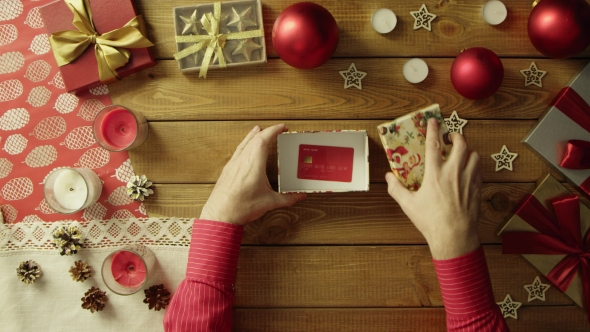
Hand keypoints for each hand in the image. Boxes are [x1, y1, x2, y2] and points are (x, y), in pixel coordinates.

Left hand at [200, 124, 306, 224]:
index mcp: (253, 165)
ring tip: (259, 130)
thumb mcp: (269, 203)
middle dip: (267, 132)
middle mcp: (242, 161)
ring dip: (253, 135)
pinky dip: (244, 144)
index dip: (274, 131)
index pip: (263, 140)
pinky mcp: (227, 169)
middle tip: (277, 130)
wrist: (220, 216)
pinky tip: (245, 146)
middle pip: (254, 139)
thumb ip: (287, 198)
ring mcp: (233, 164)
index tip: (282, 127)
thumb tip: (300, 196)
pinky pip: (237, 151)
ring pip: (244, 143)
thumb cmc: (242, 208)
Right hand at [385, 118, 481, 259]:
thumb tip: (388, 177)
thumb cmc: (430, 221)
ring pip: (474, 155)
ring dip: (468, 151)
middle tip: (451, 137)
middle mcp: (453, 173)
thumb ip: (396, 189)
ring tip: (461, 153)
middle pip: (461, 144)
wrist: (454, 237)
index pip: (434, 144)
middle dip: (456, 136)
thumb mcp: (408, 205)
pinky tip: (468, 170)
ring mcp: (468, 180)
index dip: (433, 129)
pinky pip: (479, 170)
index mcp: (435, 174)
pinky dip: (474, 165)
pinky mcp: (477, 189)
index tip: (433, 121)